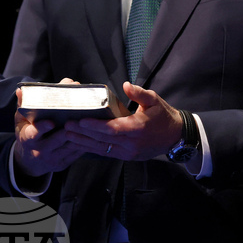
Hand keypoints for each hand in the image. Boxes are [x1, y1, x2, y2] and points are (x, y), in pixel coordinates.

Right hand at [13, 79, 84, 176]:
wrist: (30, 161)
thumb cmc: (26, 134)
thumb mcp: (21, 121)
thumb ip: (23, 105)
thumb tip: (21, 90)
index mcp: (27, 138)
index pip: (34, 133)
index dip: (43, 127)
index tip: (51, 121)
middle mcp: (40, 150)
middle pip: (58, 138)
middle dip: (68, 127)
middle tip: (80, 113)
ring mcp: (52, 159)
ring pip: (69, 145)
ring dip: (80, 133)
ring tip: (89, 119)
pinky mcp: (63, 164)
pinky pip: (76, 152)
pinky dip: (84, 141)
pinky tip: (90, 131)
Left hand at [64, 82, 183, 160]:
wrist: (176, 137)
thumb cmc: (163, 116)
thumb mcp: (154, 100)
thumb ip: (139, 93)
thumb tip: (126, 85)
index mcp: (138, 128)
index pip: (112, 129)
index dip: (95, 126)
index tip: (80, 121)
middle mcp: (132, 143)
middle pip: (103, 140)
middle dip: (83, 134)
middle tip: (66, 126)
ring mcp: (129, 153)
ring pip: (102, 149)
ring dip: (84, 142)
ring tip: (68, 135)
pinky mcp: (127, 157)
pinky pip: (107, 153)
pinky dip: (92, 148)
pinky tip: (80, 143)